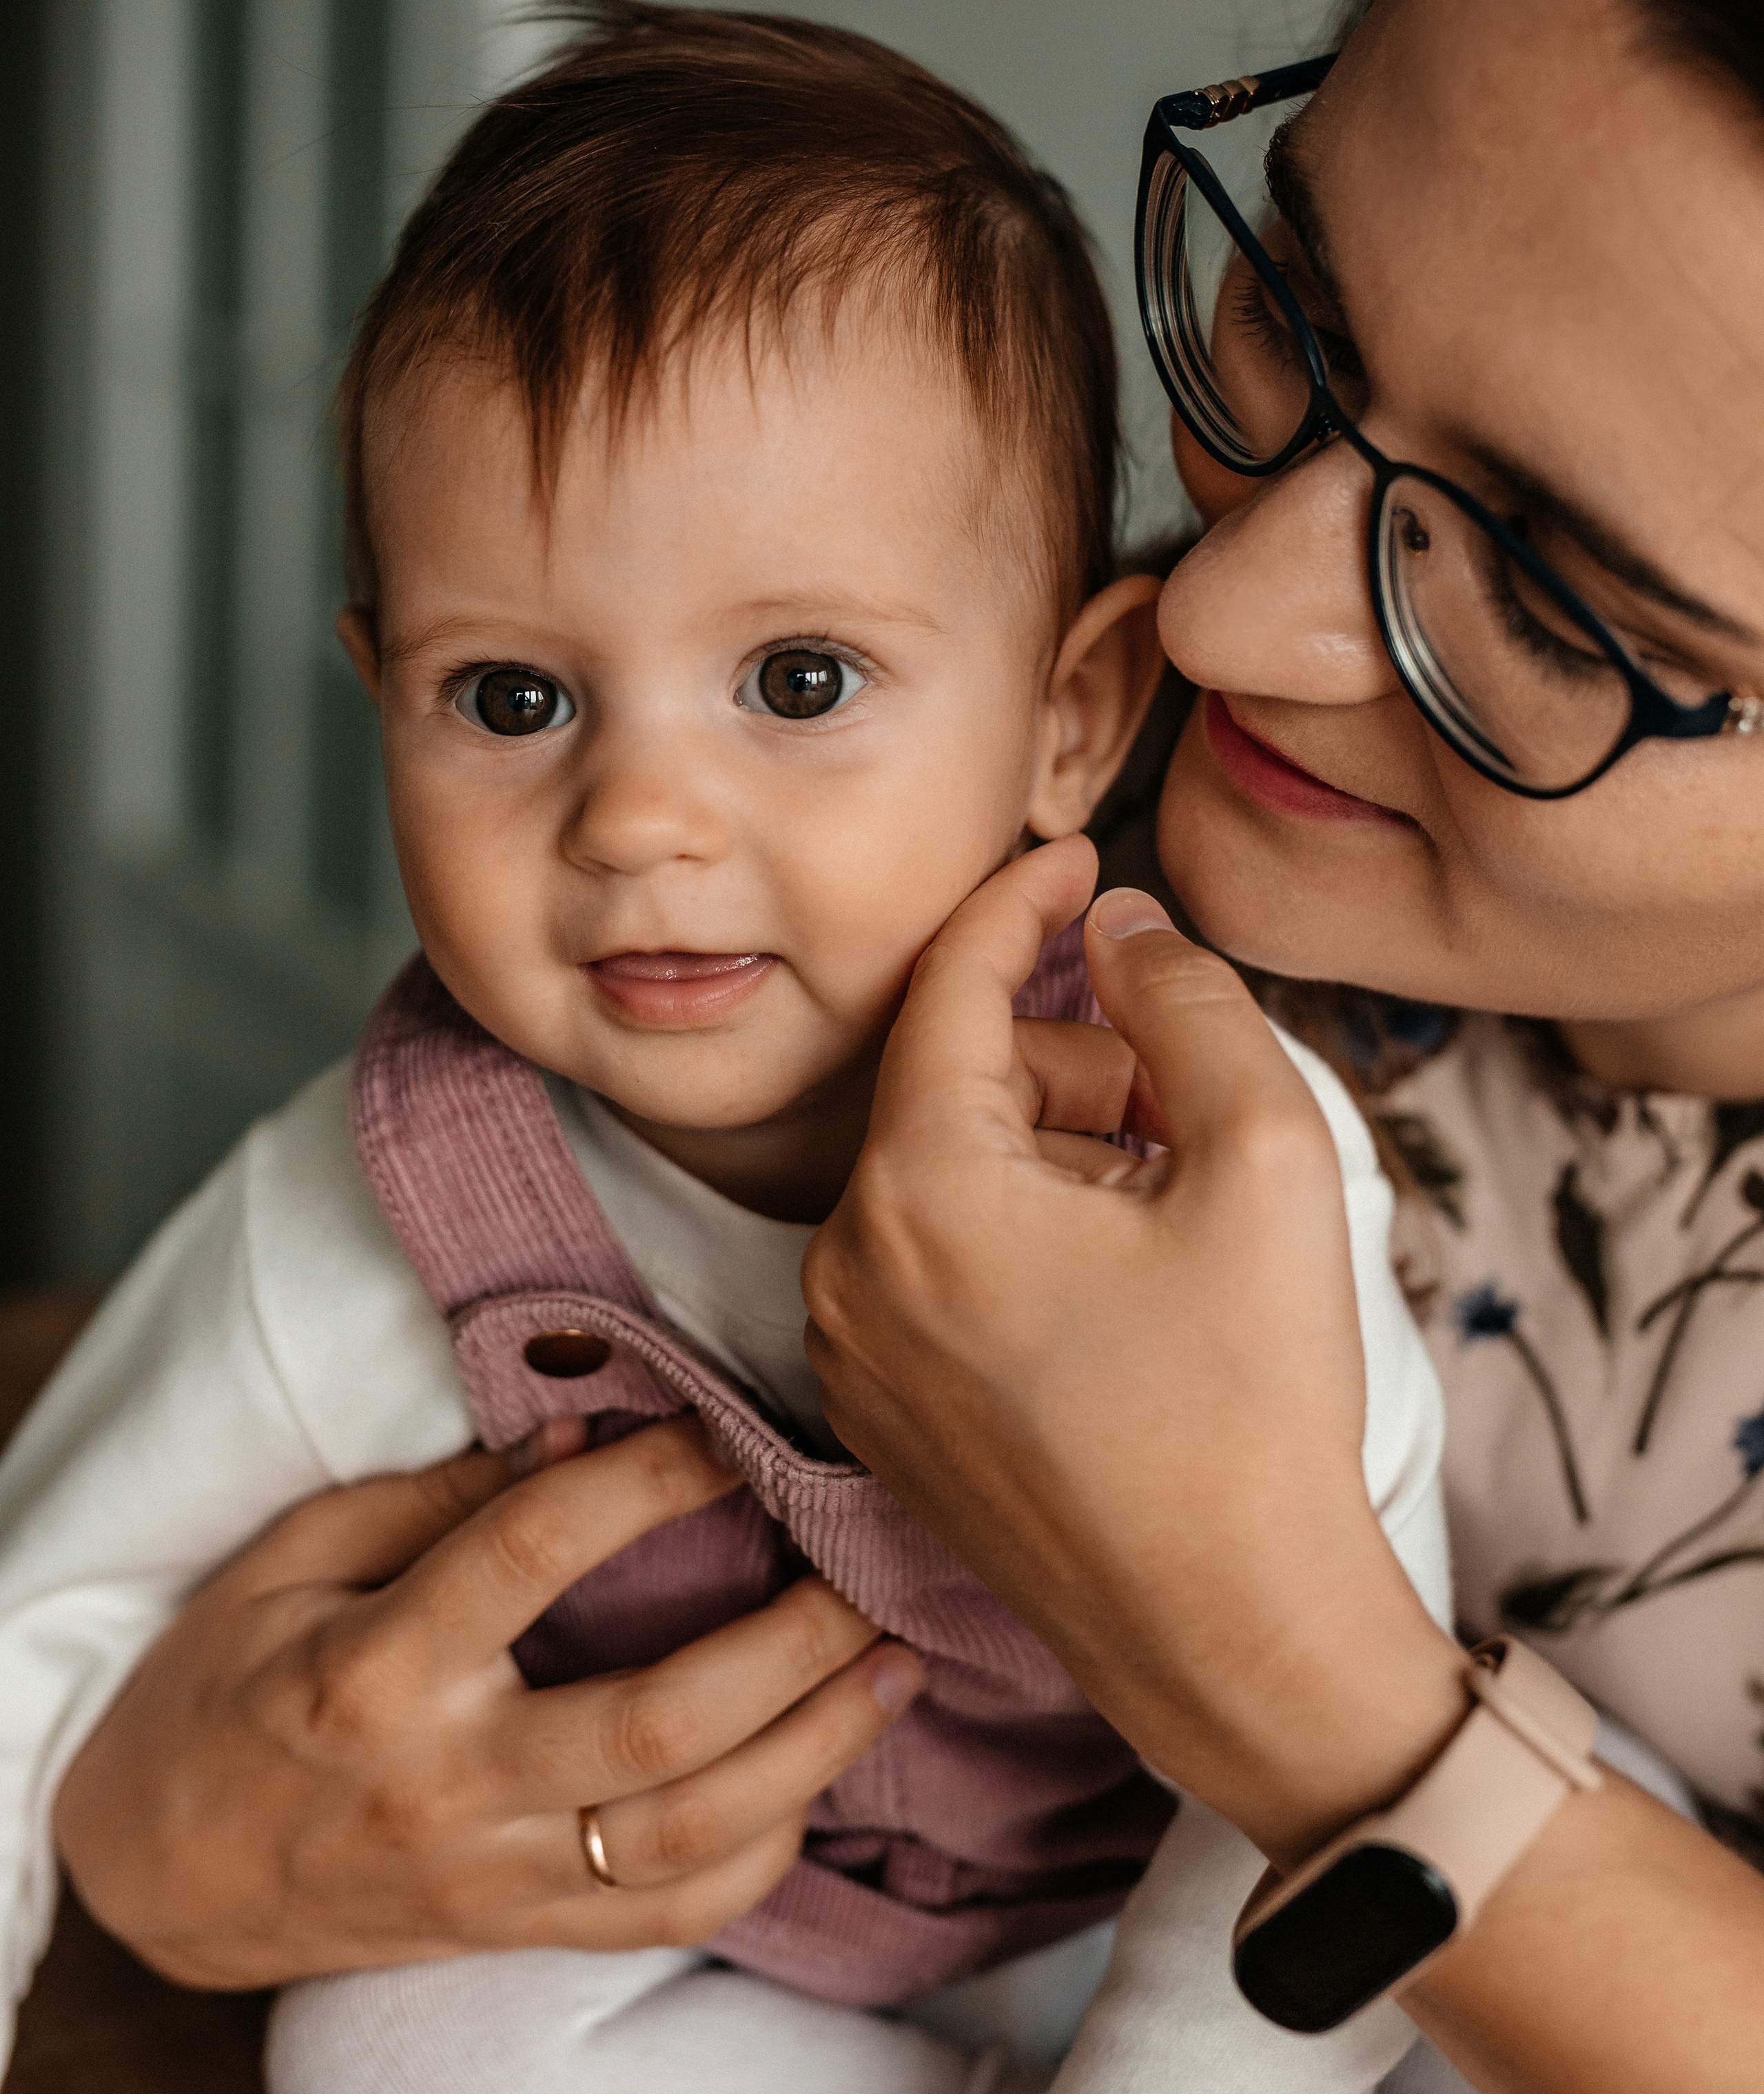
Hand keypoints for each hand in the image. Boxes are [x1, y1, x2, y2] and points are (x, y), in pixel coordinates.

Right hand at [54, 1416, 920, 1987]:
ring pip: (682, 1841)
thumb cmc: (225, 1681)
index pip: (531, 1556)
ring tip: (894, 1666)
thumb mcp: (294, 1557)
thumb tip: (584, 1425)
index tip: (728, 1424)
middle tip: (867, 1567)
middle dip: (786, 1648)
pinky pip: (665, 1915)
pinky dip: (761, 1851)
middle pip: (651, 1731)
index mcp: (374, 1670)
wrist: (155, 1867)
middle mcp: (444, 1786)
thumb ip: (440, 1497)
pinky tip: (821, 1776)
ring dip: (811, 1753)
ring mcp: (488, 1877)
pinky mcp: (515, 1932)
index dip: (646, 1480)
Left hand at [803, 835, 1463, 1868]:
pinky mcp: (879, 1413)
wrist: (1236, 1639)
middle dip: (1075, 1070)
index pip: (946, 988)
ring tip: (1166, 1222)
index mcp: (918, 1193)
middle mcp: (844, 1267)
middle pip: (954, 1085)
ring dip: (1054, 1158)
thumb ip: (1186, 1001)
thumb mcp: (1263, 1159)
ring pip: (943, 1174)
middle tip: (1188, 1121)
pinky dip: (1015, 1236)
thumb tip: (1121, 924)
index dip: (1017, 903)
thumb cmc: (1253, 1409)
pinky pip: (928, 1263)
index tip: (1077, 857)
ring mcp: (849, 1351)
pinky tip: (1117, 1288)